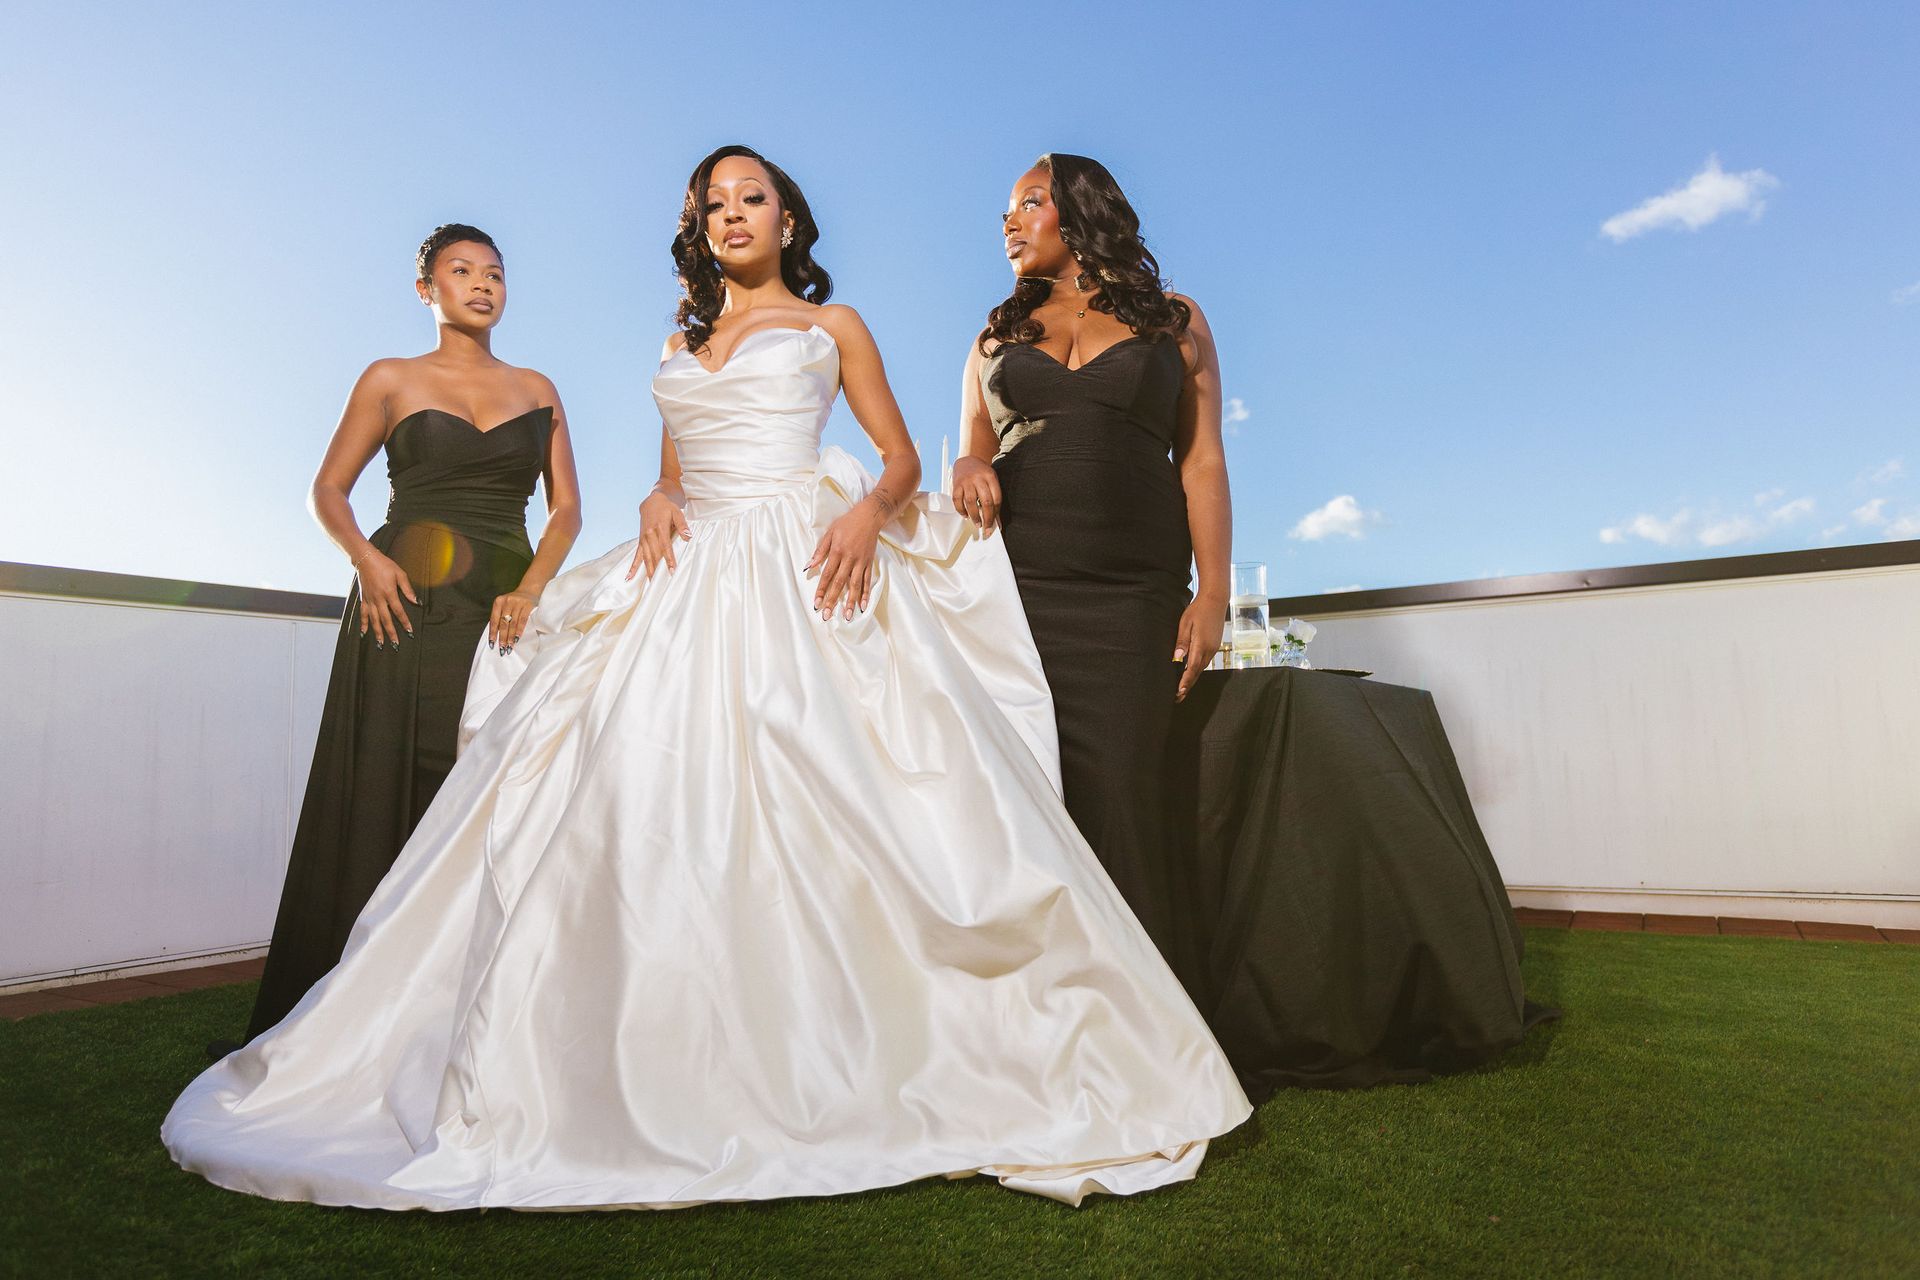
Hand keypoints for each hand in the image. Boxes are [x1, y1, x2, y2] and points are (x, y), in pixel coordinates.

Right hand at [354, 549, 417, 648]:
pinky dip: (364, 624)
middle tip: (396, 645)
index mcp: (389, 593)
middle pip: (386, 620)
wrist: (366, 559)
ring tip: (381, 644)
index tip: (410, 631)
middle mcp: (378, 599)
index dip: (405, 622)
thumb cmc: (385, 565)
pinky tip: (364, 633)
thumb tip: (417, 602)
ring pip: (374, 620)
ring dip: (378, 633)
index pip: (399, 611)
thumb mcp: (400, 574)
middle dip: (391, 633)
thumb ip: (408, 589)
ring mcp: (370, 600)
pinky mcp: (364, 599)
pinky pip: (363, 614)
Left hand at [489, 588, 538, 654]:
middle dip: (502, 638)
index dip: (492, 633)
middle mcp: (507, 601)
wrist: (529, 589)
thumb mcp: (505, 605)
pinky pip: (523, 621)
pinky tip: (517, 639)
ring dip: (511, 637)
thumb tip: (496, 635)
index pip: (494, 620)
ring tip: (510, 647)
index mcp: (498, 602)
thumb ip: (500, 616)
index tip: (492, 644)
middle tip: (502, 649)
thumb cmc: (515, 601)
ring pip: (513, 624)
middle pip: (503, 623)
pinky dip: (519, 631)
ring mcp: (518, 603)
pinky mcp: (527, 605)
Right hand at [627, 490, 690, 580]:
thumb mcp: (677, 513)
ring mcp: (643, 539)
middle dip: (659, 569)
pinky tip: (629, 577)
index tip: (672, 570)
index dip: (668, 559)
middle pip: (654, 555)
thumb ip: (682, 526)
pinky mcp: (640, 542)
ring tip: (651, 584)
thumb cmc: (667, 508)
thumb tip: (688, 537)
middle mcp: (649, 535)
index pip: (665, 546)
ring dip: (648, 571)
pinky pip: (636, 556)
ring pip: (646, 558)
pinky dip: (633, 567)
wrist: (651, 502)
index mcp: (659, 528)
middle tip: (662, 583)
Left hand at [806, 501, 883, 620]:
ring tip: (847, 616)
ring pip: (855, 585)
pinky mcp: (869, 563)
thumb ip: (820, 551)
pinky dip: (865, 593)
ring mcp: (861, 562)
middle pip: (839, 583)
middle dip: (833, 600)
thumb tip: (809, 566)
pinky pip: (867, 580)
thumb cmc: (847, 523)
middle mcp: (849, 559)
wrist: (869, 516)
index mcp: (837, 551)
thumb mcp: (830, 533)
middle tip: (827, 615)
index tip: (817, 603)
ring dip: (851, 601)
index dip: (821, 590)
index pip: (827, 575)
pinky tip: (863, 606)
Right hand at [950, 456, 1000, 533]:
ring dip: (974, 516)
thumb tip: (996, 519)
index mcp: (990, 477)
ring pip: (971, 502)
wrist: (967, 460)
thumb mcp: (992, 481)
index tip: (995, 523)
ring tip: (977, 523)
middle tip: (987, 528)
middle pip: (985, 501)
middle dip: (987, 518)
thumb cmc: (981, 473)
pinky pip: (957, 500)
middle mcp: (978, 479)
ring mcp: (966, 482)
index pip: (996, 498)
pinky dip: (961, 510)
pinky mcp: (956, 485)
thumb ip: (994, 498)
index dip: (996, 513)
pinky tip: (965, 515)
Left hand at [1172, 593, 1226, 701]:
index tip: (1178, 693)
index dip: (1184, 683)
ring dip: (1192, 679)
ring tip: (1183, 689)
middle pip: (1197, 672)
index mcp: (1201, 645)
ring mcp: (1213, 648)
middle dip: (1187, 686)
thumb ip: (1182, 642)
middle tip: (1177, 697)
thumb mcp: (1185, 624)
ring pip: (1201, 668)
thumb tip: (1176, 658)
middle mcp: (1209, 650)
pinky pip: (1205, 662)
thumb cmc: (1197, 610)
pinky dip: (1197, 670)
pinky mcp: (1214, 646)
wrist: (1215, 600)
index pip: (1191, 669)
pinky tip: (1191, 673)